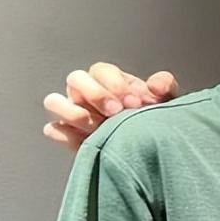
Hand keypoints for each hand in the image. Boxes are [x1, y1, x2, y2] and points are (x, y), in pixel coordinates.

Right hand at [43, 63, 178, 149]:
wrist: (150, 149)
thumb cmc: (154, 119)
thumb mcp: (166, 102)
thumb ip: (165, 86)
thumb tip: (155, 84)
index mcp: (109, 80)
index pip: (101, 70)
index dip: (116, 84)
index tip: (135, 103)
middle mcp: (87, 93)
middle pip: (75, 79)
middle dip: (96, 94)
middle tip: (117, 113)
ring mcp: (73, 113)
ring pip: (54, 101)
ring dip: (74, 112)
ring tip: (97, 127)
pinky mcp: (68, 135)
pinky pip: (53, 129)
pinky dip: (66, 134)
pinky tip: (88, 140)